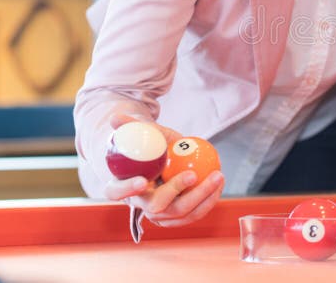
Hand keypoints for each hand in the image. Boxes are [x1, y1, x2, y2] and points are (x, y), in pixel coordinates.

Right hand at [103, 114, 224, 226]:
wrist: (165, 158)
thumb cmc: (150, 143)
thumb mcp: (141, 133)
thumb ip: (130, 127)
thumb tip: (115, 118)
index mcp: (120, 186)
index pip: (117, 192)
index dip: (127, 190)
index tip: (142, 181)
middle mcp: (139, 205)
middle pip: (156, 206)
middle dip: (175, 192)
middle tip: (193, 175)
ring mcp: (158, 214)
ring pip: (179, 213)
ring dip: (201, 197)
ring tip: (217, 176)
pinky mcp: (176, 217)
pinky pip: (194, 214)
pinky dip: (209, 200)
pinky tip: (220, 183)